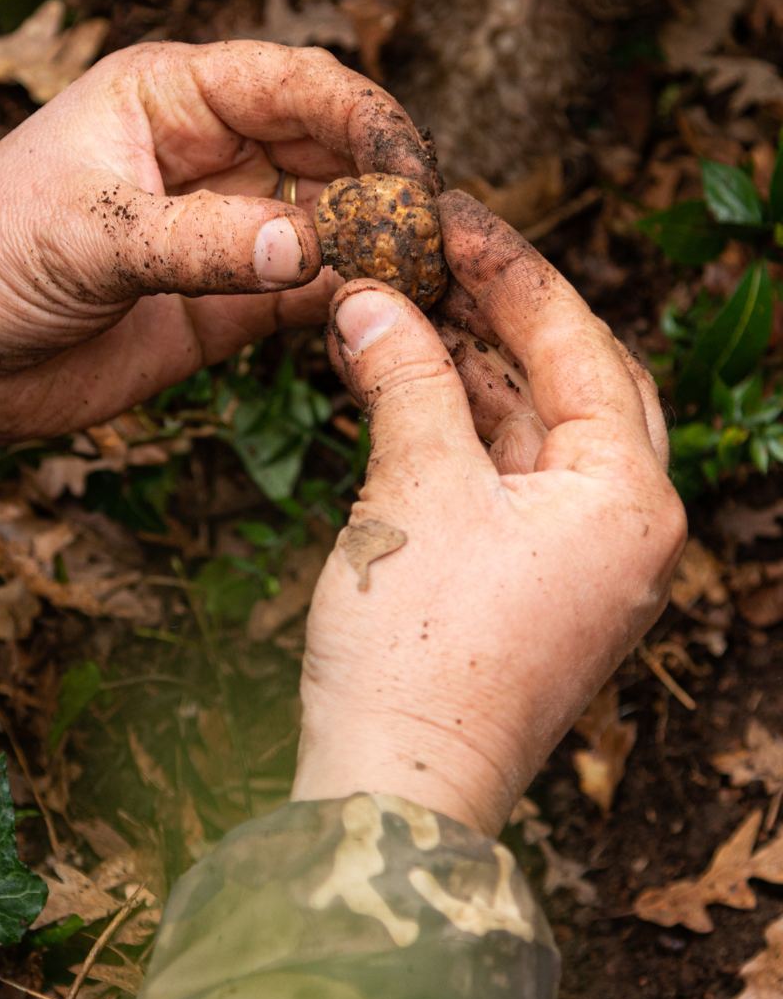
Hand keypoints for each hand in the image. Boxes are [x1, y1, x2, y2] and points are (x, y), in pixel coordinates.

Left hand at [0, 40, 436, 534]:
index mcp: (169, 93)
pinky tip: (385, 327)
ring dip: (381, 251)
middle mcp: (208, 150)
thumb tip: (314, 244)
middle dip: (388, 187)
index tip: (412, 173)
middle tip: (434, 245)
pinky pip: (310, 293)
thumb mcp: (82, 236)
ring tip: (426, 290)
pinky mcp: (225, 303)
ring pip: (335, 223)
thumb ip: (199, 241)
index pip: (297, 82)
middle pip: (333, 148)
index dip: (365, 117)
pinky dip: (352, 306)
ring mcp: (224, 227)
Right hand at [292, 191, 684, 836]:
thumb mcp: (415, 485)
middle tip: (429, 252)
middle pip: (571, 379)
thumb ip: (405, 375)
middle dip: (500, 313)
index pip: (580, 346)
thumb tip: (373, 296)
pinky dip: (449, 418)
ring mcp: (574, 555)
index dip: (511, 272)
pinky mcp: (523, 577)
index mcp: (626, 498)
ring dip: (464, 363)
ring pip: (529, 424)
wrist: (394, 781)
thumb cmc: (420, 646)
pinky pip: (498, 469)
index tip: (451, 217)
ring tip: (394, 301)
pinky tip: (392, 375)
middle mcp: (621, 524)